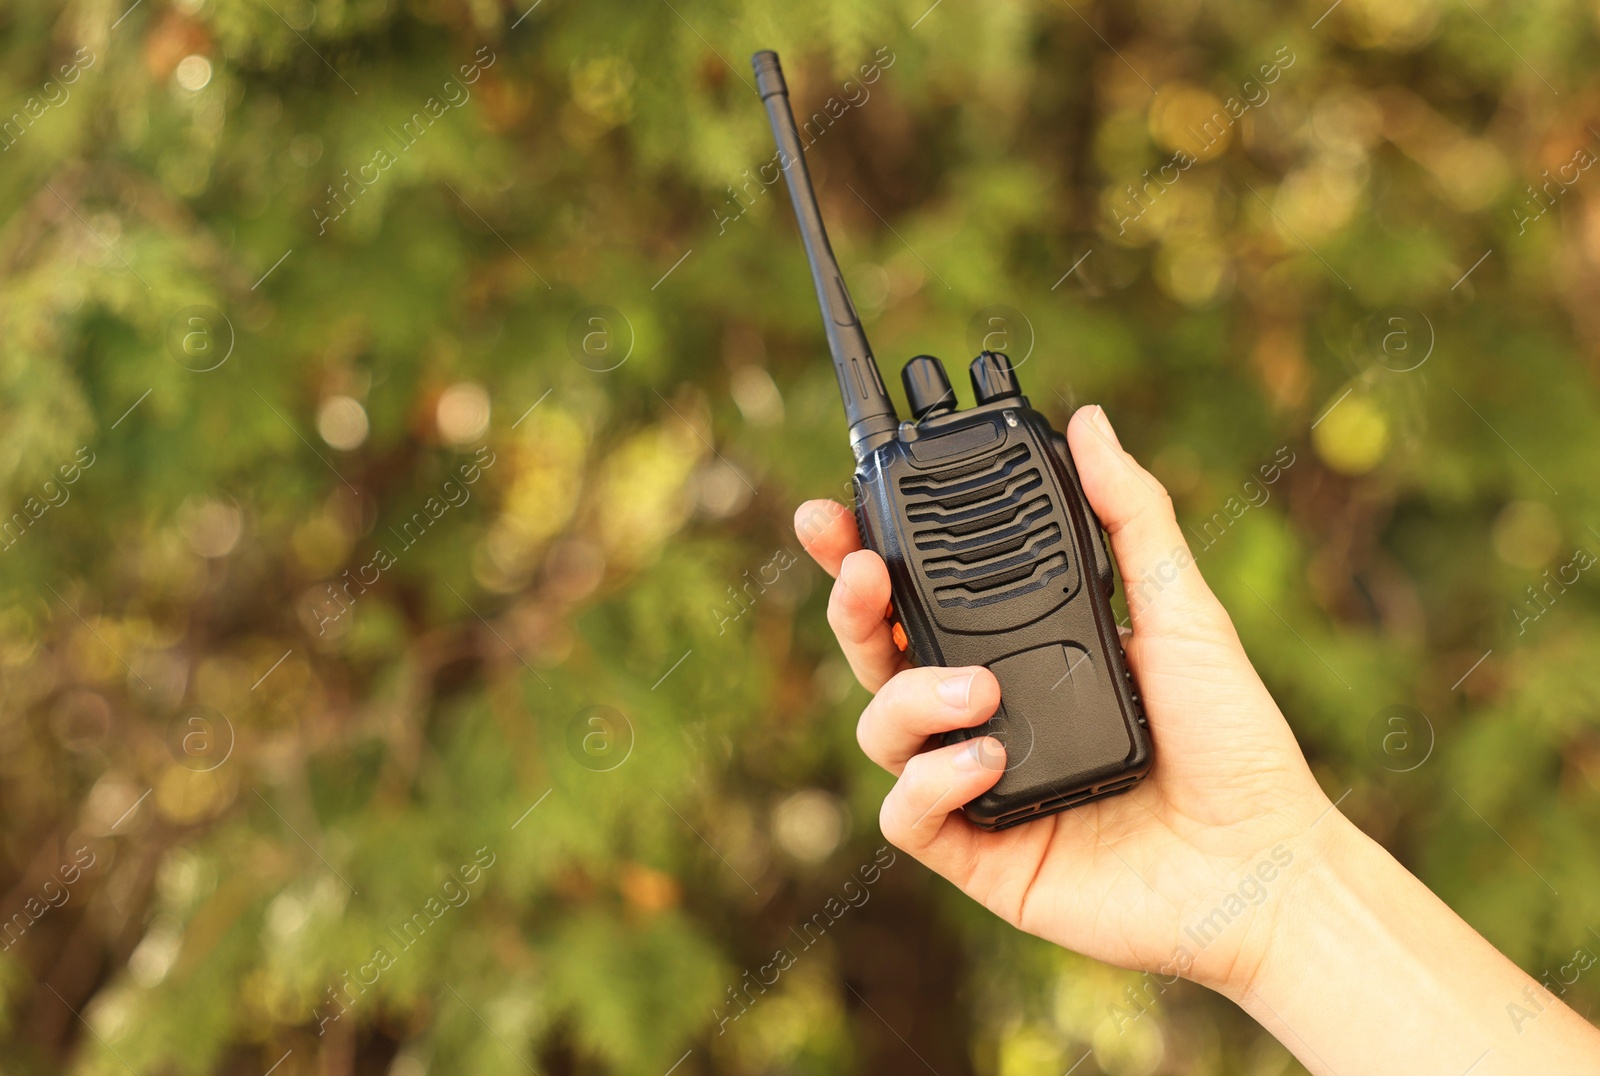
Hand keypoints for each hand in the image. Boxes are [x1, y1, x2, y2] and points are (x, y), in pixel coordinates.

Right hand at [795, 404, 1333, 995]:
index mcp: (1021, 650)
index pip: (923, 594)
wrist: (1264, 862)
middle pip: (877, 651)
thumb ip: (1131, 514)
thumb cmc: (1234, 741)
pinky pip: (907, 814)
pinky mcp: (979, 851)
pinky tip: (986, 758)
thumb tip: (1091, 421)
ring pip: (880, 727)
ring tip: (976, 692)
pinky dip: (929, 781)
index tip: (839, 511)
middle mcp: (986, 711)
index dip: (867, 552)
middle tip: (862, 572)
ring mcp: (976, 782)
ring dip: (907, 697)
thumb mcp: (1180, 608)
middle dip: (850, 606)